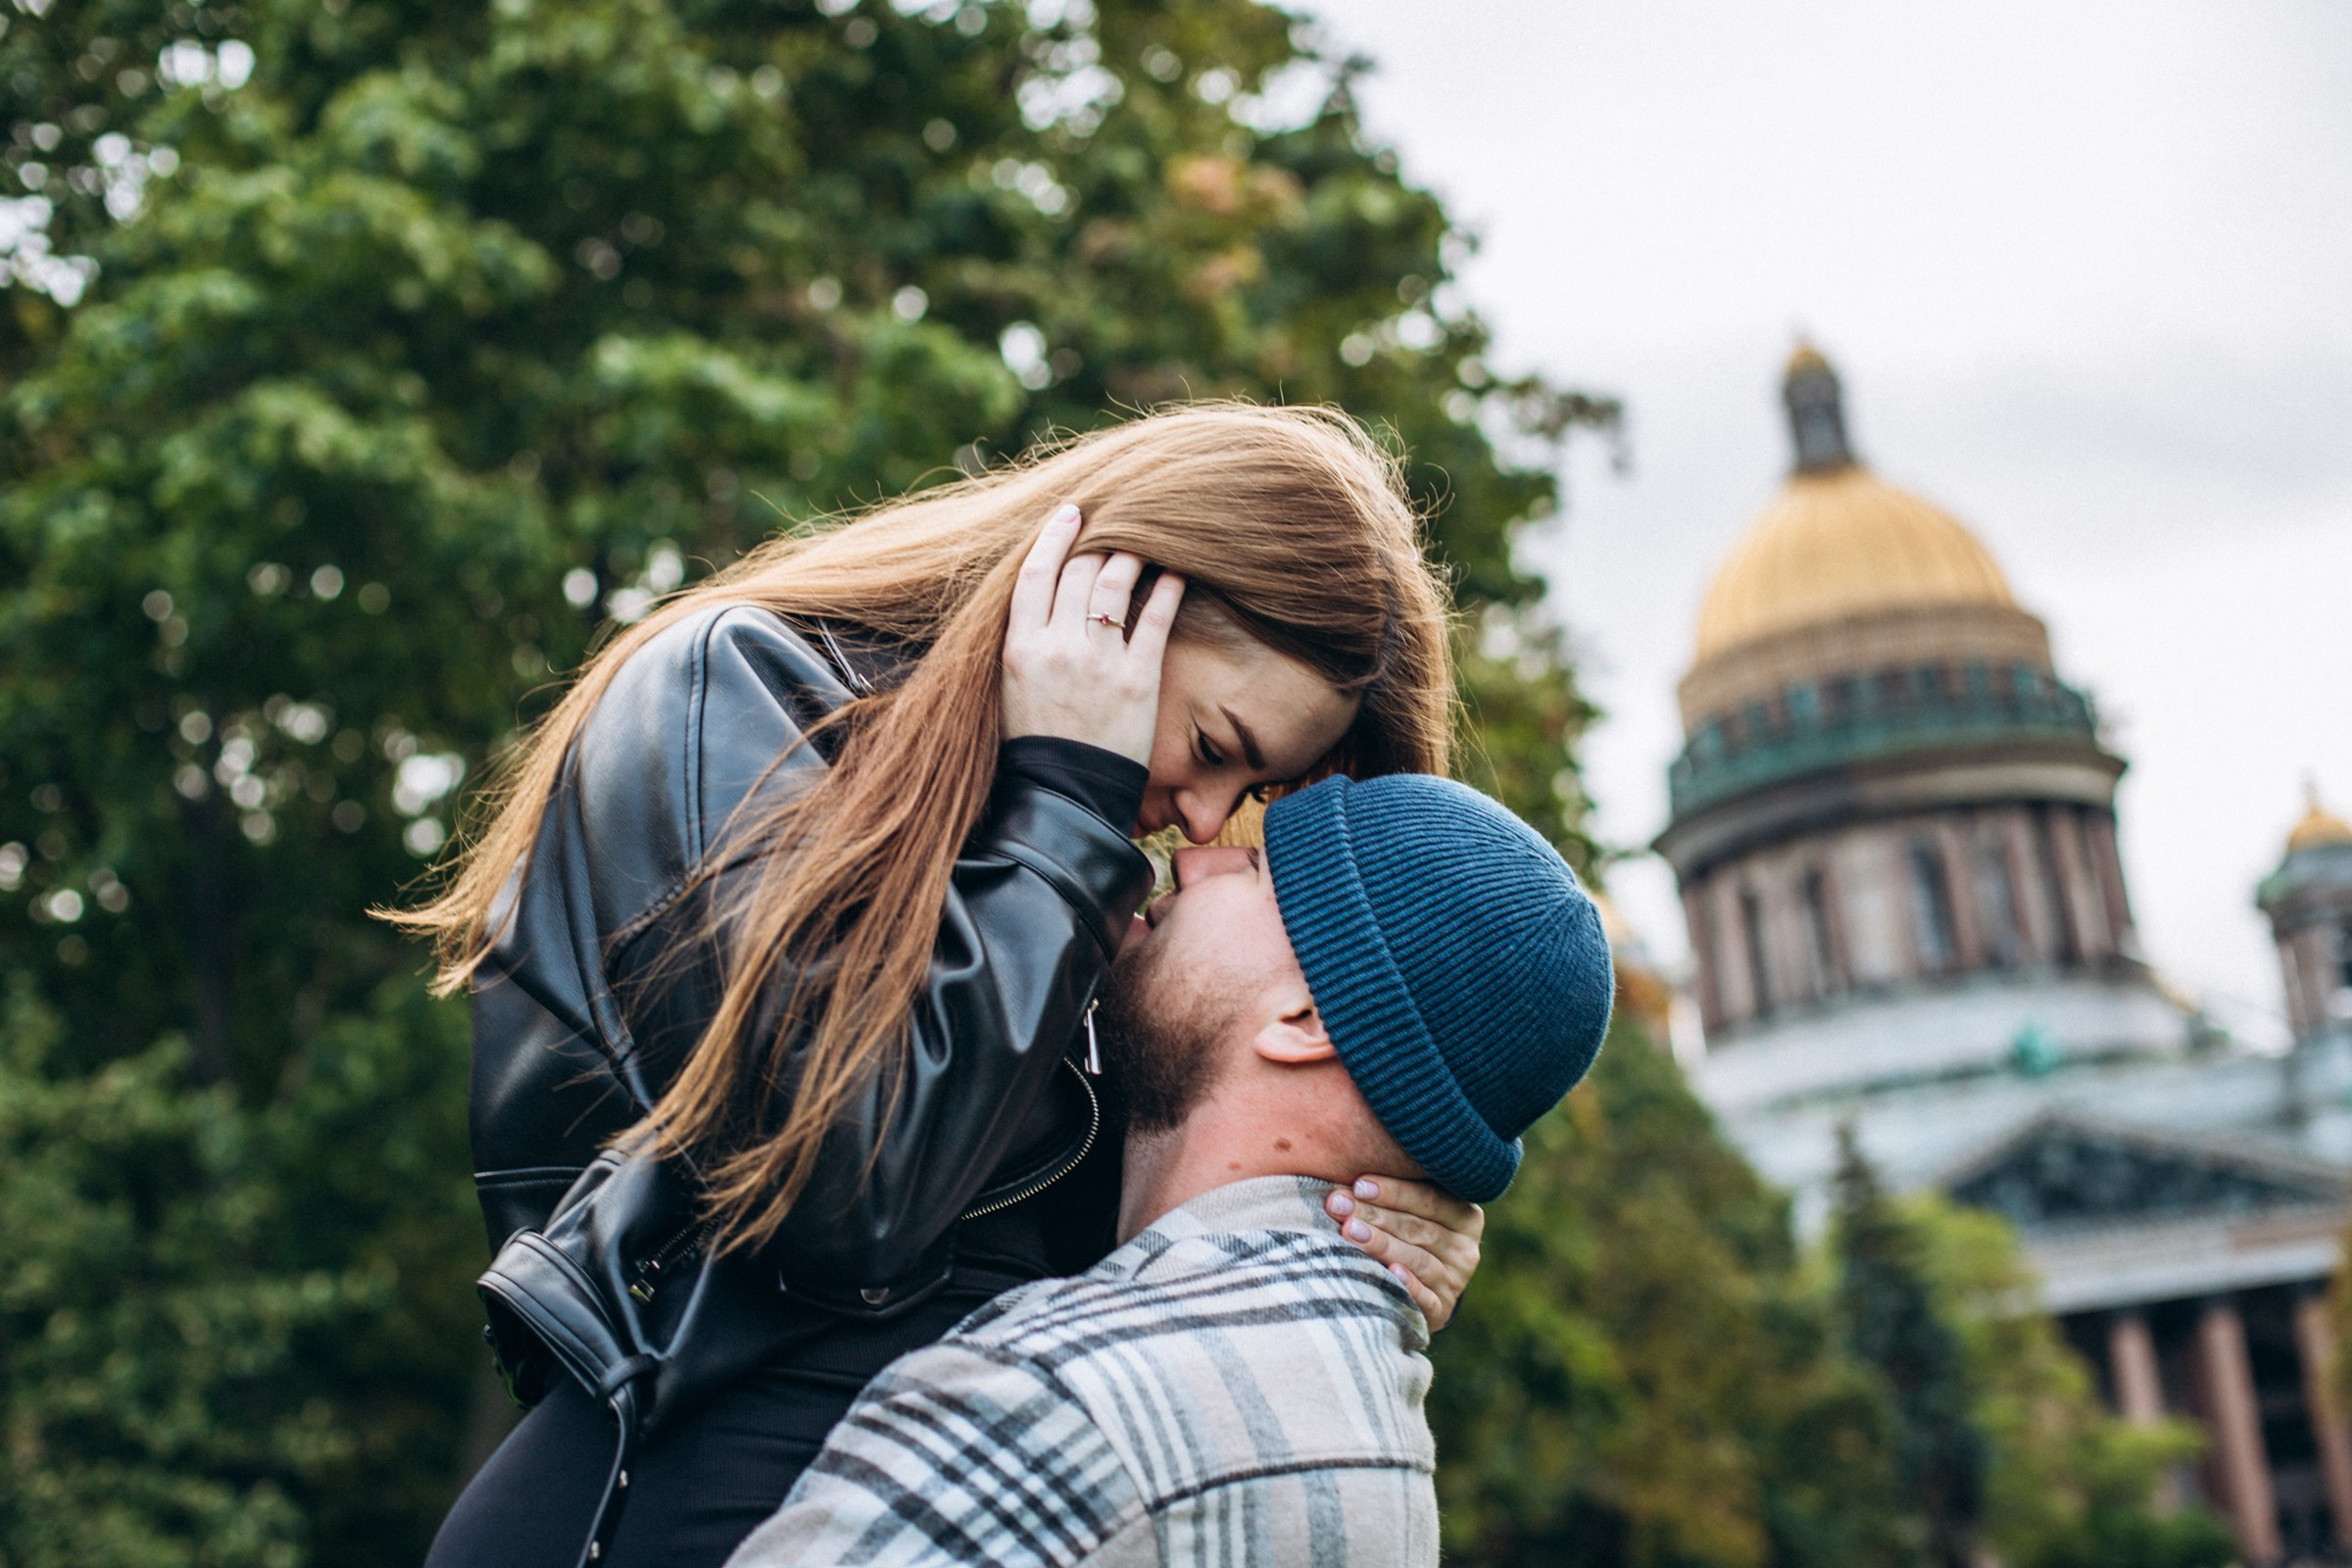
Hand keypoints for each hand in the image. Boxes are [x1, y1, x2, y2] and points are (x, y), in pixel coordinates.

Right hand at [1000, 504, 1185, 765]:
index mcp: (1019, 647)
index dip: (1055, 536)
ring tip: (1147, 539)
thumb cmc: (1035, 744)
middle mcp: (1057, 647)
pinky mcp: (1137, 680)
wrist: (1063, 797)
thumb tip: (1045, 599)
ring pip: (1117, 585)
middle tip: (1117, 524)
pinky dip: (1168, 588)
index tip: (1071, 513)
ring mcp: (1099, 662)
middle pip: (1079, 571)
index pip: (1035, 572)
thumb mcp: (1010, 687)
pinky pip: (1156, 620)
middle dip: (1100, 540)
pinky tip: (1178, 571)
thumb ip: (1026, 641)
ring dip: (1133, 553)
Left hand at [1325, 1176, 1484, 1330]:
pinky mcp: (1441, 1309)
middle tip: (1339, 1205)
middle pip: (1418, 1228)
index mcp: (1464, 1217)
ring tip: (1350, 1231)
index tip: (1358, 1185)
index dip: (1394, 1191)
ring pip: (1419, 1260)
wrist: (1415, 1291)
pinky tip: (1390, 1272)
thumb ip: (1390, 1194)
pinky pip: (1427, 1298)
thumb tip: (1351, 1181)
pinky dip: (1410, 1285)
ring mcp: (1454, 1281)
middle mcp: (1464, 1249)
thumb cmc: (1400, 1234)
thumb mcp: (1406, 1211)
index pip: (1430, 1199)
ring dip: (1382, 1244)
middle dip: (1375, 1214)